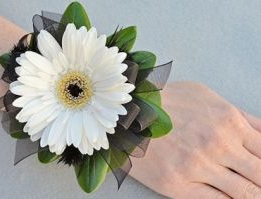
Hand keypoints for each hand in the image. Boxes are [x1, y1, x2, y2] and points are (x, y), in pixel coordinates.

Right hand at [130, 81, 260, 198]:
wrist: (126, 113)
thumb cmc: (165, 101)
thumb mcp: (204, 95)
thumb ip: (237, 115)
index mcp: (228, 121)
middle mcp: (217, 145)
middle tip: (257, 181)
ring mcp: (198, 167)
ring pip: (245, 194)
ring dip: (252, 195)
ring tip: (248, 192)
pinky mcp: (178, 185)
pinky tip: (230, 197)